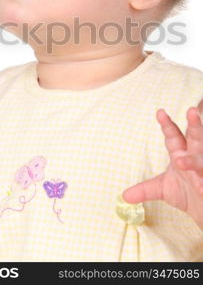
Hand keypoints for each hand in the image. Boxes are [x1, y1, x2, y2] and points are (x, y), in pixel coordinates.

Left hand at [122, 106, 202, 229]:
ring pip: (201, 161)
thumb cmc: (186, 192)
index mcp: (180, 152)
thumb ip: (144, 190)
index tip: (160, 112)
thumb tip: (124, 196)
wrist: (202, 209)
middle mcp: (195, 156)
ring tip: (180, 162)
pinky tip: (201, 189)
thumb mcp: (163, 189)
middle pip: (195, 138)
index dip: (167, 125)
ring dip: (193, 161)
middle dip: (194, 125)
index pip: (173, 136)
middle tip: (191, 110)